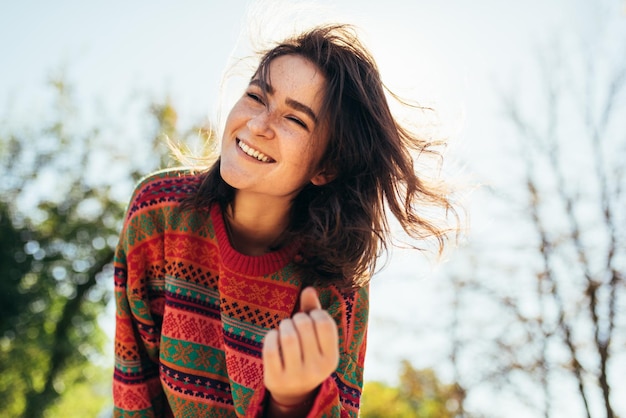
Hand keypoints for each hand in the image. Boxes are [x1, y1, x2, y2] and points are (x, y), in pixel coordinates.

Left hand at [262, 287, 338, 407]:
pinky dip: (270, 337)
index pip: (324, 323)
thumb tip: (309, 288)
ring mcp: (296, 376)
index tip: (311, 317)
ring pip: (288, 336)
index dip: (315, 312)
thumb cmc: (307, 354)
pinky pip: (270, 348)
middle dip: (297, 318)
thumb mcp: (316, 338)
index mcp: (331, 358)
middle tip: (295, 323)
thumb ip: (314, 312)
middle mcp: (317, 369)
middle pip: (304, 325)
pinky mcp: (276, 379)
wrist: (294, 393)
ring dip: (284, 325)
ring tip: (285, 329)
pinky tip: (274, 338)